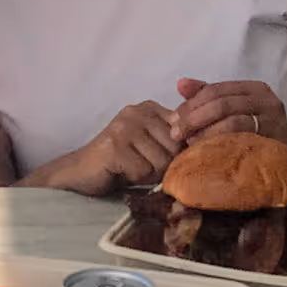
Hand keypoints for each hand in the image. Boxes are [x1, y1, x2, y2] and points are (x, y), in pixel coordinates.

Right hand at [24, 101, 179, 195]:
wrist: (80, 172)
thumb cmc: (120, 162)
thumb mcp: (150, 144)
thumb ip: (173, 139)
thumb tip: (206, 144)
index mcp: (149, 107)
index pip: (186, 129)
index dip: (179, 150)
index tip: (161, 157)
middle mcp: (137, 111)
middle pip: (175, 147)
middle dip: (162, 165)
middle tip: (141, 166)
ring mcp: (125, 127)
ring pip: (161, 161)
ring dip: (148, 174)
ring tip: (130, 169)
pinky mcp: (115, 146)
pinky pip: (143, 171)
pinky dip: (134, 179)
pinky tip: (120, 172)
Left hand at [172, 78, 286, 152]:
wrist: (285, 156)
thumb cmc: (253, 129)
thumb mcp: (231, 107)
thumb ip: (206, 95)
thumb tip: (180, 84)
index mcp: (254, 89)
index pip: (215, 90)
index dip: (191, 104)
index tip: (172, 119)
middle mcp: (267, 102)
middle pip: (222, 105)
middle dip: (194, 118)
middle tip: (176, 133)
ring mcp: (274, 123)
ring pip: (233, 123)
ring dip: (206, 134)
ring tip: (189, 144)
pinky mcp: (276, 144)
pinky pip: (244, 143)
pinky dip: (222, 147)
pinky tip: (208, 154)